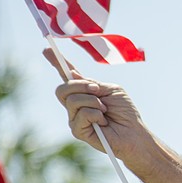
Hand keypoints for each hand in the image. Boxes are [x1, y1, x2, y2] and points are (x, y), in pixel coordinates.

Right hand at [44, 49, 153, 173]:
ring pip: (72, 101)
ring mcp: (75, 118)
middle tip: (98, 91)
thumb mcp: (111, 90)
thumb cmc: (126, 112)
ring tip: (105, 110)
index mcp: (85, 92)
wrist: (134, 132)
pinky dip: (96, 115)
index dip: (58, 64)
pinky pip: (81, 115)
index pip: (68, 77)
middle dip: (81, 86)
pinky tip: (103, 121)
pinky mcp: (78, 130)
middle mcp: (76, 104)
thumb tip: (72, 74)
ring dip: (93, 101)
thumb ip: (93, 83)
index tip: (48, 50)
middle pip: (62, 89)